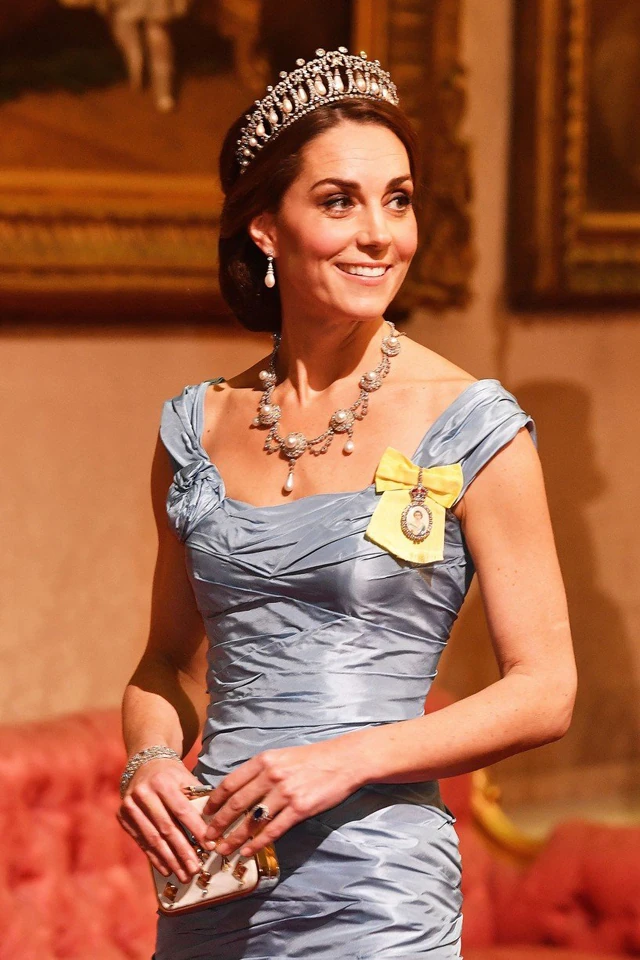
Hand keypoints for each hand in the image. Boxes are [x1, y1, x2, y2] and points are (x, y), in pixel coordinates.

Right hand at [116, 758, 214, 882]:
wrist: (144, 763)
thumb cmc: (172, 775)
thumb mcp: (186, 779)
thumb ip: (198, 800)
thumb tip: (216, 827)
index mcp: (162, 782)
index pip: (182, 810)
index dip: (196, 830)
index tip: (210, 846)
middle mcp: (143, 793)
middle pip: (166, 828)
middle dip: (183, 851)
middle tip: (196, 869)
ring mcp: (130, 806)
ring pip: (153, 839)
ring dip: (170, 860)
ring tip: (184, 875)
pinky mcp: (122, 817)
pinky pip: (141, 842)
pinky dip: (155, 857)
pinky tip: (167, 870)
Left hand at [202, 739, 358, 858]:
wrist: (343, 761)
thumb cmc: (311, 759)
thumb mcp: (281, 757)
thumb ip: (260, 771)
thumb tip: (238, 791)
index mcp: (264, 761)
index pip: (230, 783)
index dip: (214, 801)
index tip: (205, 814)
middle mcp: (271, 775)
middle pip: (236, 803)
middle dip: (218, 823)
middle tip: (207, 837)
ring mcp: (285, 793)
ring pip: (252, 820)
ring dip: (234, 838)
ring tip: (222, 849)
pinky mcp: (300, 809)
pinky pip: (273, 830)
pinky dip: (257, 844)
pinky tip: (247, 852)